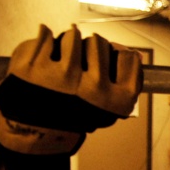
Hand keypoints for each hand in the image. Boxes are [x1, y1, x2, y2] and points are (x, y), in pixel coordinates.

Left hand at [0, 25, 142, 169]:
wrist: (35, 133)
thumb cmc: (72, 117)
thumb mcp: (108, 107)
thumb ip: (125, 80)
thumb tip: (134, 53)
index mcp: (117, 101)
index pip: (128, 57)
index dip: (116, 55)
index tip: (108, 60)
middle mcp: (93, 88)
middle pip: (99, 42)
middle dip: (88, 49)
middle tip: (78, 66)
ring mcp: (62, 76)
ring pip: (73, 36)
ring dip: (66, 45)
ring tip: (60, 63)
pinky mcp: (34, 66)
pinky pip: (46, 36)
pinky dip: (43, 43)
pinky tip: (43, 60)